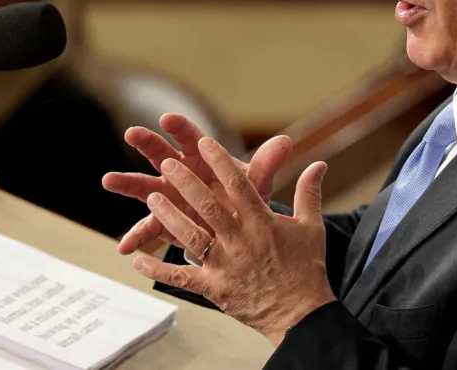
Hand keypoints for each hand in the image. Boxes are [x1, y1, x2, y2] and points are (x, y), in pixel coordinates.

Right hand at [102, 113, 291, 253]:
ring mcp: (170, 196)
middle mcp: (182, 172)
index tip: (167, 118)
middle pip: (161, 153)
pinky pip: (149, 228)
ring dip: (128, 183)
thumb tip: (285, 142)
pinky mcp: (166, 221)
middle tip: (132, 133)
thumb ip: (267, 164)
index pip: (191, 138)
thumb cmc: (246, 197)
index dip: (180, 128)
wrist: (241, 228)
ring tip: (108, 179)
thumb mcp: (257, 183)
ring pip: (146, 187)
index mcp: (204, 157)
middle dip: (147, 143)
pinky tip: (124, 247)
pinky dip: (137, 237)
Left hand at [133, 137, 336, 345]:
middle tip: (168, 163)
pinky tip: (137, 259)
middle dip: (187, 183)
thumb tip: (319, 163)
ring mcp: (225, 266)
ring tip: (152, 196)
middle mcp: (241, 242)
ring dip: (169, 216)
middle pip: (208, 207)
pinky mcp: (213, 288)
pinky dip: (157, 269)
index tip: (205, 142)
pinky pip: (180, 277)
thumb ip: (309, 192)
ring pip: (190, 236)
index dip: (221, 162)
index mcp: (263, 224)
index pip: (240, 186)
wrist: (301, 314)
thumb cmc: (307, 269)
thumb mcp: (312, 227)